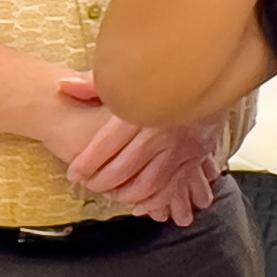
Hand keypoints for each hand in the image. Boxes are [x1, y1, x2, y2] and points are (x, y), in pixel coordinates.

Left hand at [47, 73, 220, 222]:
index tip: (74, 173)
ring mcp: (181, 146)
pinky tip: (141, 203)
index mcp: (141, 110)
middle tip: (89, 184)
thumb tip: (64, 87)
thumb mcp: (129, 74)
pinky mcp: (196, 156)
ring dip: (126, 194)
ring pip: (147, 183)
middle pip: (124, 169)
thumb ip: (95, 83)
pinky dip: (155, 199)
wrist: (212, 73)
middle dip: (101, 182)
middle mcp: (161, 131)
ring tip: (111, 193)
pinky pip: (172, 186)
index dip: (86, 164)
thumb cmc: (166, 76)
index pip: (106, 145)